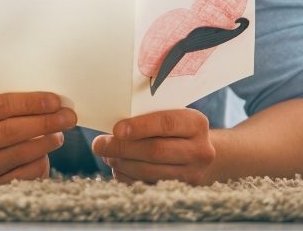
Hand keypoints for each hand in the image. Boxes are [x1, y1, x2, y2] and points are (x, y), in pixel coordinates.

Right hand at [0, 92, 75, 182]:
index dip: (30, 103)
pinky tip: (46, 154)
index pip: (1, 105)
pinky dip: (41, 162)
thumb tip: (54, 104)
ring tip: (60, 135)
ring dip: (46, 143)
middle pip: (11, 130)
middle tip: (68, 117)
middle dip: (44, 122)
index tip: (55, 101)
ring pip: (20, 153)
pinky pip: (26, 174)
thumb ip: (14, 107)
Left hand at [91, 108, 216, 184]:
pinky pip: (148, 185)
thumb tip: (113, 121)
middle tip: (99, 144)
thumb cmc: (177, 127)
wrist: (203, 153)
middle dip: (122, 148)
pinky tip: (117, 167)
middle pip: (155, 151)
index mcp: (196, 123)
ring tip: (106, 155)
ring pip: (150, 171)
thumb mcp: (171, 113)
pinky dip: (128, 177)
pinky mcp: (182, 190)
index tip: (116, 130)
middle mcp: (199, 150)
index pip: (166, 123)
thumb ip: (148, 114)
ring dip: (122, 164)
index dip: (139, 127)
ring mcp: (193, 173)